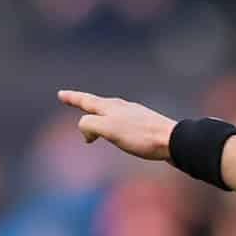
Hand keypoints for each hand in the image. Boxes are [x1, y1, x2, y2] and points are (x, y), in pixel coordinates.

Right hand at [57, 90, 175, 161]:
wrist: (174, 141)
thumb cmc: (141, 135)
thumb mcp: (108, 128)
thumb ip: (89, 125)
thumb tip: (87, 133)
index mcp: (111, 107)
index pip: (87, 101)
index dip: (73, 98)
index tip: (61, 94)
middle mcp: (124, 108)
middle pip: (99, 104)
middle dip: (85, 103)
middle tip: (74, 100)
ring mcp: (136, 116)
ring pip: (113, 112)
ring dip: (101, 114)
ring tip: (96, 114)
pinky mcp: (147, 127)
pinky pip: (125, 123)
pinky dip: (115, 125)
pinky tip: (122, 130)